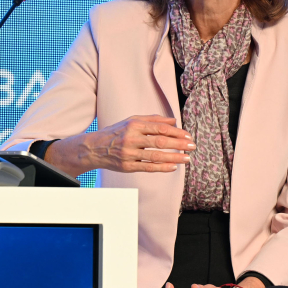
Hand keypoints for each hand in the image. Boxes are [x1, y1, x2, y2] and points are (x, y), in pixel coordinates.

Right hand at [47, 115, 194, 175]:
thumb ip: (153, 119)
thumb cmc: (117, 132)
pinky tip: (173, 167)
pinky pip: (148, 167)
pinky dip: (162, 168)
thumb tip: (174, 121)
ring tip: (187, 158)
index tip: (188, 135)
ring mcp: (129, 153)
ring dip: (174, 157)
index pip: (159, 128)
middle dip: (178, 144)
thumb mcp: (132, 120)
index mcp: (134, 124)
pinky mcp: (127, 166)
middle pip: (159, 141)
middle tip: (192, 146)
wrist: (95, 148)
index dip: (176, 132)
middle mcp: (131, 138)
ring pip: (155, 156)